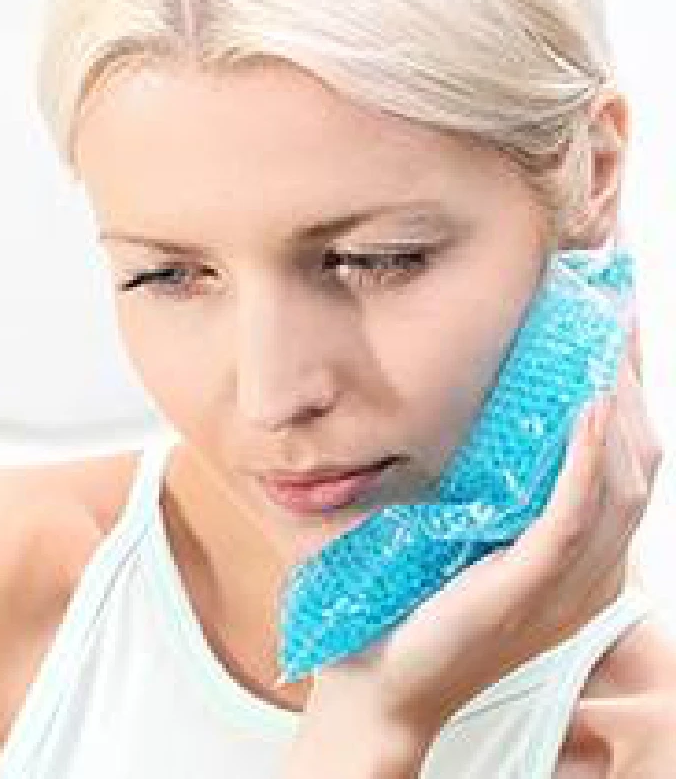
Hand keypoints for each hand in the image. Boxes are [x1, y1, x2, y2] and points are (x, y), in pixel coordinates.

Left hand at [294, 313, 664, 764]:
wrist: (382, 688)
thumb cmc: (416, 613)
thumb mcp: (465, 547)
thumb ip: (486, 500)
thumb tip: (464, 428)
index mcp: (576, 564)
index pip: (628, 475)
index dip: (633, 409)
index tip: (618, 346)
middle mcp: (586, 574)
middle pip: (639, 471)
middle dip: (634, 395)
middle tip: (619, 332)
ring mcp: (562, 585)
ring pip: (620, 487)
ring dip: (617, 413)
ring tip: (605, 355)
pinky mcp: (525, 587)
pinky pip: (571, 516)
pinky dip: (585, 460)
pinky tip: (587, 410)